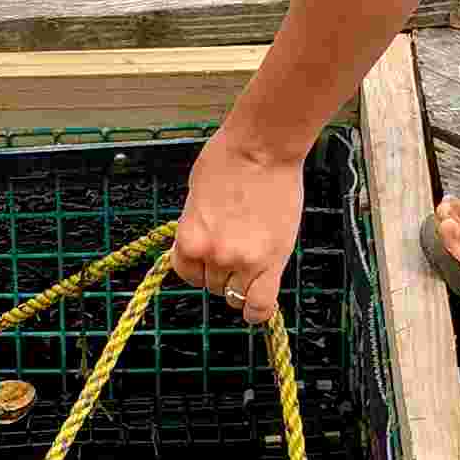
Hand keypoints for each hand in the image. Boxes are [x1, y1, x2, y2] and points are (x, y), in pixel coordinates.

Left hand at [173, 121, 306, 328]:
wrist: (261, 149)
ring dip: (242, 283)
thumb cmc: (228, 161)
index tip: (211, 261)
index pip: (188, 273)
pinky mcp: (271, 261)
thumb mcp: (197, 199)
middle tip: (239, 251)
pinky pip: (261, 304)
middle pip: (214, 284)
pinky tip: (256, 309)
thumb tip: (203, 246)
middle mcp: (213, 254)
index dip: (201, 267)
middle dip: (224, 272)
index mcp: (189, 239)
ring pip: (237, 294)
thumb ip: (199, 229)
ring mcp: (242, 260)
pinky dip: (257, 311)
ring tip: (254, 261)